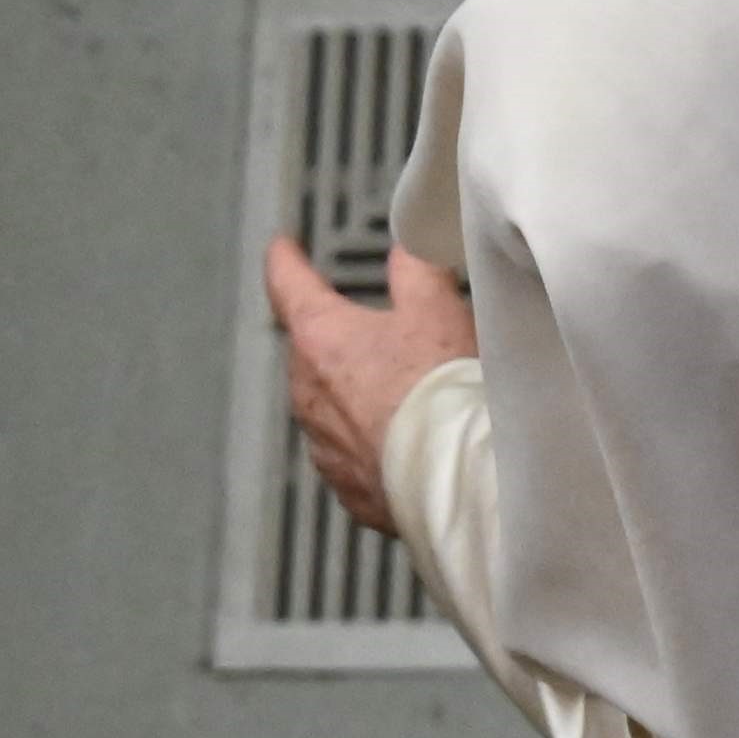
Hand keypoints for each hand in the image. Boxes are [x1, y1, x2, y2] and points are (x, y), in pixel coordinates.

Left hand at [265, 240, 476, 531]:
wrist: (456, 479)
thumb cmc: (439, 389)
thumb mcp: (435, 309)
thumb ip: (415, 270)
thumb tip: (407, 250)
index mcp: (319, 336)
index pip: (287, 284)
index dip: (285, 261)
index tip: (282, 249)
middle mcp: (308, 392)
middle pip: (311, 349)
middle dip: (335, 336)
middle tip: (370, 328)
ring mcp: (324, 446)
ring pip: (328, 406)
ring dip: (353, 394)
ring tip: (400, 390)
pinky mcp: (350, 488)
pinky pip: (353, 455)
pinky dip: (371, 442)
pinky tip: (406, 442)